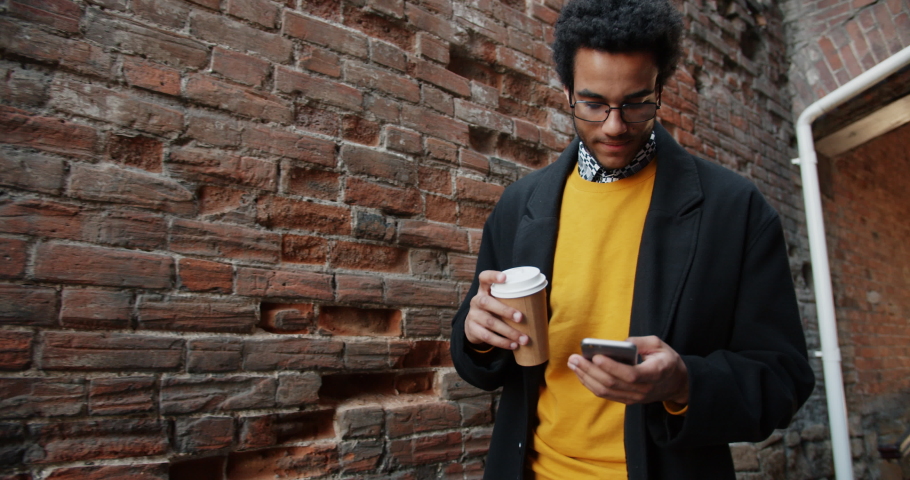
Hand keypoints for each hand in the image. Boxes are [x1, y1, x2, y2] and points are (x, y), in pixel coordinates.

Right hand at [464, 270, 527, 350]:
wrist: (473, 326)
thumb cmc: (493, 310)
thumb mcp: (497, 301)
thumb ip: (510, 298)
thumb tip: (540, 300)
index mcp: (484, 290)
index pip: (484, 277)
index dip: (493, 276)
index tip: (504, 277)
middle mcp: (476, 301)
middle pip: (486, 302)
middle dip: (505, 310)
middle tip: (521, 318)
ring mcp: (473, 315)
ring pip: (490, 323)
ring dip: (509, 332)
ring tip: (524, 339)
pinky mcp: (473, 330)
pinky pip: (487, 337)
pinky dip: (502, 342)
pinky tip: (513, 345)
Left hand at [567, 336, 688, 404]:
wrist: (676, 383)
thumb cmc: (666, 360)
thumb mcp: (659, 345)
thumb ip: (639, 342)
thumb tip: (618, 344)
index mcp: (655, 373)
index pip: (631, 375)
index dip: (612, 367)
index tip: (596, 357)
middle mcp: (644, 389)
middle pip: (612, 383)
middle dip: (591, 370)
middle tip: (575, 358)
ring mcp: (635, 397)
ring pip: (606, 391)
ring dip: (586, 377)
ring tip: (573, 364)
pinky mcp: (627, 400)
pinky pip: (605, 394)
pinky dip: (590, 384)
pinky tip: (581, 372)